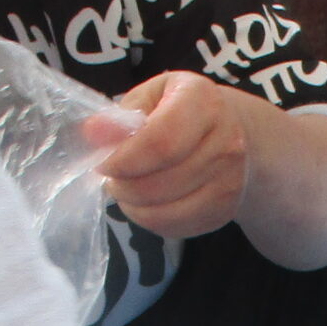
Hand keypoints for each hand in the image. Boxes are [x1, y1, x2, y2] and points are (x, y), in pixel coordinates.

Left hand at [98, 72, 261, 240]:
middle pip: (161, 182)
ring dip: (133, 206)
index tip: (105, 163)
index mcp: (203, 102)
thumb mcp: (149, 98)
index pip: (161, 143)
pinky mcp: (224, 211)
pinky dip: (150, 220)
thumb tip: (93, 133)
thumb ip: (119, 116)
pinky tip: (146, 202)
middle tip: (114, 178)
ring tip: (127, 189)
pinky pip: (175, 227)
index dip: (124, 160)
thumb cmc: (180, 110)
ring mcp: (230, 182)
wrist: (233, 133)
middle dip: (124, 186)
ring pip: (165, 211)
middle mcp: (227, 142)